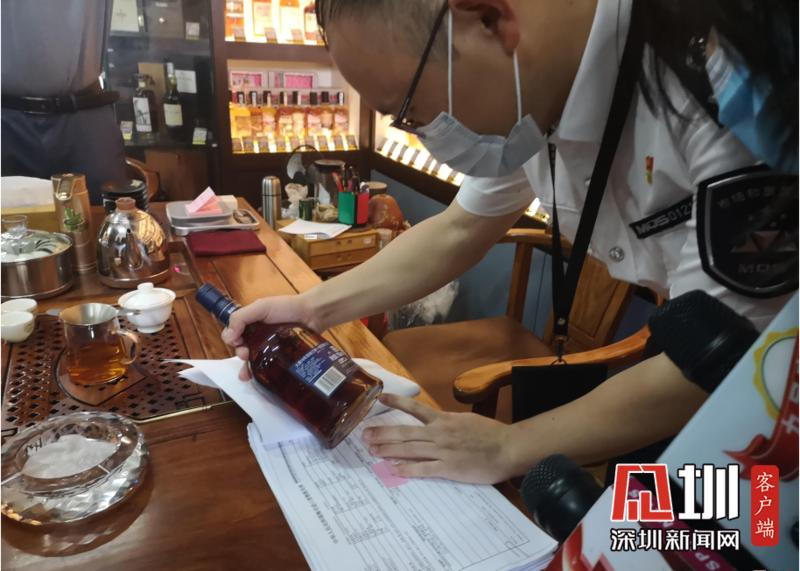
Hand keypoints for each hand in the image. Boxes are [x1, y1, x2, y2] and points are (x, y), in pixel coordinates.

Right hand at [220, 293, 317, 379]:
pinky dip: (259, 374)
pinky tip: (257, 380)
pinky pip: (267, 368)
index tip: (237, 342)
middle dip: (240, 354)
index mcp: (252, 323)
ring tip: (247, 373)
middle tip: (245, 354)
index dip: (232, 340)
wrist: (312, 315)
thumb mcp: (261, 307)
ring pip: (253, 361)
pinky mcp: (280, 358)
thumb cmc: (286, 308)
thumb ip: (241, 317)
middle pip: (242, 349)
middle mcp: (259, 336)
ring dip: (246, 368)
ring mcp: (270, 348)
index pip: (234, 334)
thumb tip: (228, 337)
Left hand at [361, 394, 518, 483]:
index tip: (379, 397)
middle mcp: (439, 432)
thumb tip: (435, 420)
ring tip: (372, 451)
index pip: (415, 409)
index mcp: (444, 419)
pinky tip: (394, 469)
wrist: (508, 448)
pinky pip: (424, 468)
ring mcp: (443, 450)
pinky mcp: (449, 467)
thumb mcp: (467, 420)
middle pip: (405, 432)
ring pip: (410, 448)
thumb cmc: (491, 434)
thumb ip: (449, 421)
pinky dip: (408, 469)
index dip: (396, 402)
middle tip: (364, 435)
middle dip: (383, 433)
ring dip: (389, 450)